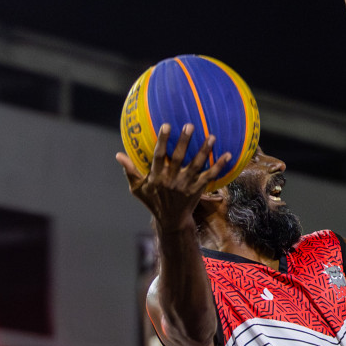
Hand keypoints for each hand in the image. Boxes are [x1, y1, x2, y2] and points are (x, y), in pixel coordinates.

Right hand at [117, 123, 232, 226]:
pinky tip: (228, 155)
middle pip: (179, 158)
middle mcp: (171, 180)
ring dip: (204, 151)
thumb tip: (118, 155)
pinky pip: (210, 176)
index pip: (159, 156)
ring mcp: (186, 185)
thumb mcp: (138, 189)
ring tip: (211, 136)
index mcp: (156, 177)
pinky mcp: (198, 190)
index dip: (162, 141)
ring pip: (196, 165)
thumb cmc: (153, 201)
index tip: (166, 126)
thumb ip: (129, 171)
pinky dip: (219, 166)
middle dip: (184, 141)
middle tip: (190, 125)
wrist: (171, 221)